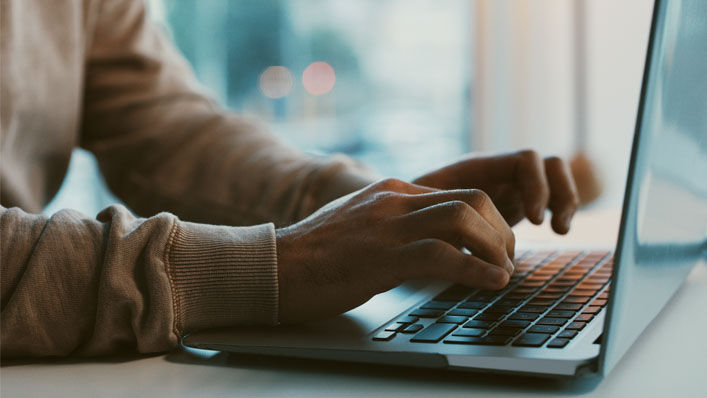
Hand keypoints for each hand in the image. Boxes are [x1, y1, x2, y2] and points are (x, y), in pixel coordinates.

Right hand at [276, 178, 514, 322]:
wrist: (273, 266)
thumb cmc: (316, 254)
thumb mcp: (361, 224)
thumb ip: (394, 223)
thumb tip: (429, 239)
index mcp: (392, 191)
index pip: (460, 193)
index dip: (490, 220)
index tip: (497, 247)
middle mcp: (394, 200)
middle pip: (472, 199)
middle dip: (500, 231)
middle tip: (506, 260)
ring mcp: (387, 226)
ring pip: (463, 219)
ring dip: (495, 248)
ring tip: (504, 273)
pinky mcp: (381, 256)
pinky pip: (443, 255)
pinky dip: (476, 270)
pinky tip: (492, 283)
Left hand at [413, 150, 578, 233]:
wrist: (401, 214)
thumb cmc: (406, 210)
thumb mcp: (421, 210)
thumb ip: (439, 212)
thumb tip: (451, 226)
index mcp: (478, 167)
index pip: (525, 160)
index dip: (536, 186)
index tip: (534, 220)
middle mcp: (498, 172)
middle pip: (547, 164)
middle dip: (559, 192)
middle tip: (551, 227)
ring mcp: (508, 185)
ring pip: (553, 178)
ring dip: (565, 199)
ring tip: (560, 230)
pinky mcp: (513, 203)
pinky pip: (549, 197)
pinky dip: (558, 210)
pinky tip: (555, 231)